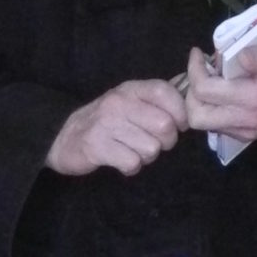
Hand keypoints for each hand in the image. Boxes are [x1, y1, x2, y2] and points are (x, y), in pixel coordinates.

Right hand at [48, 79, 188, 176]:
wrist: (64, 138)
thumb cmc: (105, 122)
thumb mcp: (128, 102)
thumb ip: (156, 100)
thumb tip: (193, 100)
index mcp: (130, 89)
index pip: (166, 93)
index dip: (180, 112)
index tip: (178, 125)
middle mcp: (118, 103)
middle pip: (165, 126)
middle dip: (166, 142)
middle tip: (153, 143)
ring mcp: (106, 124)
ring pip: (151, 148)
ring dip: (147, 156)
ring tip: (132, 151)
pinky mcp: (97, 147)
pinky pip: (132, 163)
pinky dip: (131, 167)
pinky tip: (121, 160)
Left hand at [183, 40, 256, 142]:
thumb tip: (238, 56)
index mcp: (252, 99)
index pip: (204, 91)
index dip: (194, 70)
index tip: (198, 54)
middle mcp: (244, 121)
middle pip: (196, 116)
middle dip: (191, 92)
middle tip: (199, 71)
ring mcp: (244, 131)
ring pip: (203, 124)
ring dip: (198, 101)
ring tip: (208, 79)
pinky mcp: (246, 134)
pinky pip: (216, 125)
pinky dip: (210, 108)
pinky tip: (219, 91)